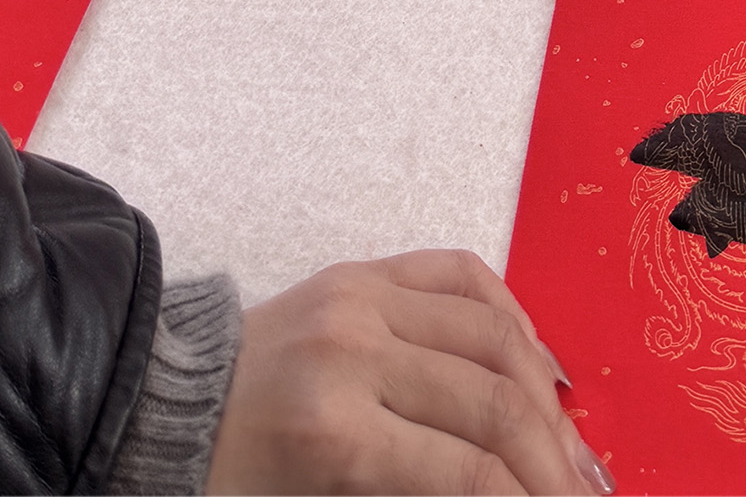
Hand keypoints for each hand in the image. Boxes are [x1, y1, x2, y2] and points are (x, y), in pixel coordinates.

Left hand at [204, 250, 611, 495]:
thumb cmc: (230, 484)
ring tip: (575, 445)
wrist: (157, 413)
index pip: (469, 473)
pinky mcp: (363, 271)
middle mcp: (354, 353)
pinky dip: (514, 315)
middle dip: (555, 460)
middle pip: (494, 403)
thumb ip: (413, 496)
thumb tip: (498, 496)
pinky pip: (463, 275)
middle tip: (588, 496)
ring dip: (549, 394)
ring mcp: (362, 299)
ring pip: (496, 332)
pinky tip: (540, 364)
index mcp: (332, 435)